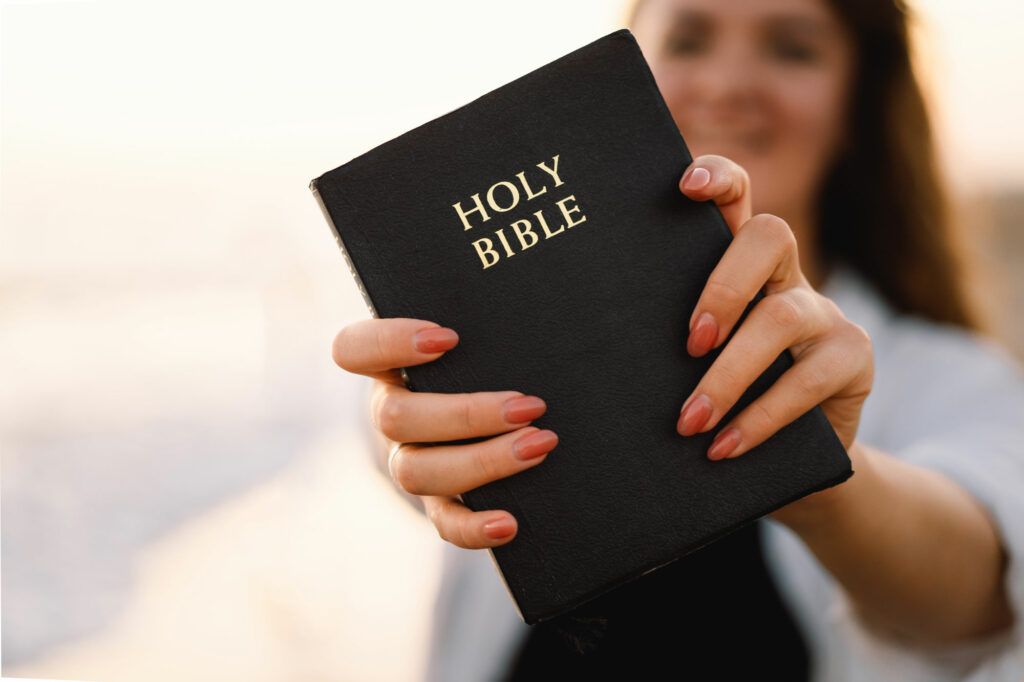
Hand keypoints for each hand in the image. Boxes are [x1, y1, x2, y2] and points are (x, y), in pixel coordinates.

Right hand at [332, 318, 556, 548]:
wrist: (476, 420)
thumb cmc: (482, 361)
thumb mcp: (475, 340)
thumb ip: (487, 323)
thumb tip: (540, 312)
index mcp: (388, 365)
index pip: (354, 348)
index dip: (390, 342)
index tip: (450, 338)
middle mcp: (389, 413)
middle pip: (397, 418)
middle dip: (467, 414)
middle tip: (528, 405)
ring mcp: (407, 460)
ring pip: (417, 472)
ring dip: (483, 461)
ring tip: (539, 445)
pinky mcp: (436, 502)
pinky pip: (443, 523)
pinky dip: (474, 527)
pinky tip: (510, 522)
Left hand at [674, 155, 873, 517]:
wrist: (781, 462)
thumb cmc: (714, 401)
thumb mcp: (685, 364)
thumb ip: (662, 339)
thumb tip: (587, 341)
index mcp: (739, 265)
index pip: (737, 197)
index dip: (718, 178)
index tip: (683, 186)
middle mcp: (785, 276)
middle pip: (769, 237)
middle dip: (723, 286)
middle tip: (689, 343)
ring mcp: (825, 313)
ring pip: (781, 318)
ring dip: (728, 375)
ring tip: (689, 421)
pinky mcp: (853, 357)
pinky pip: (806, 380)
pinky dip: (757, 418)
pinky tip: (722, 447)